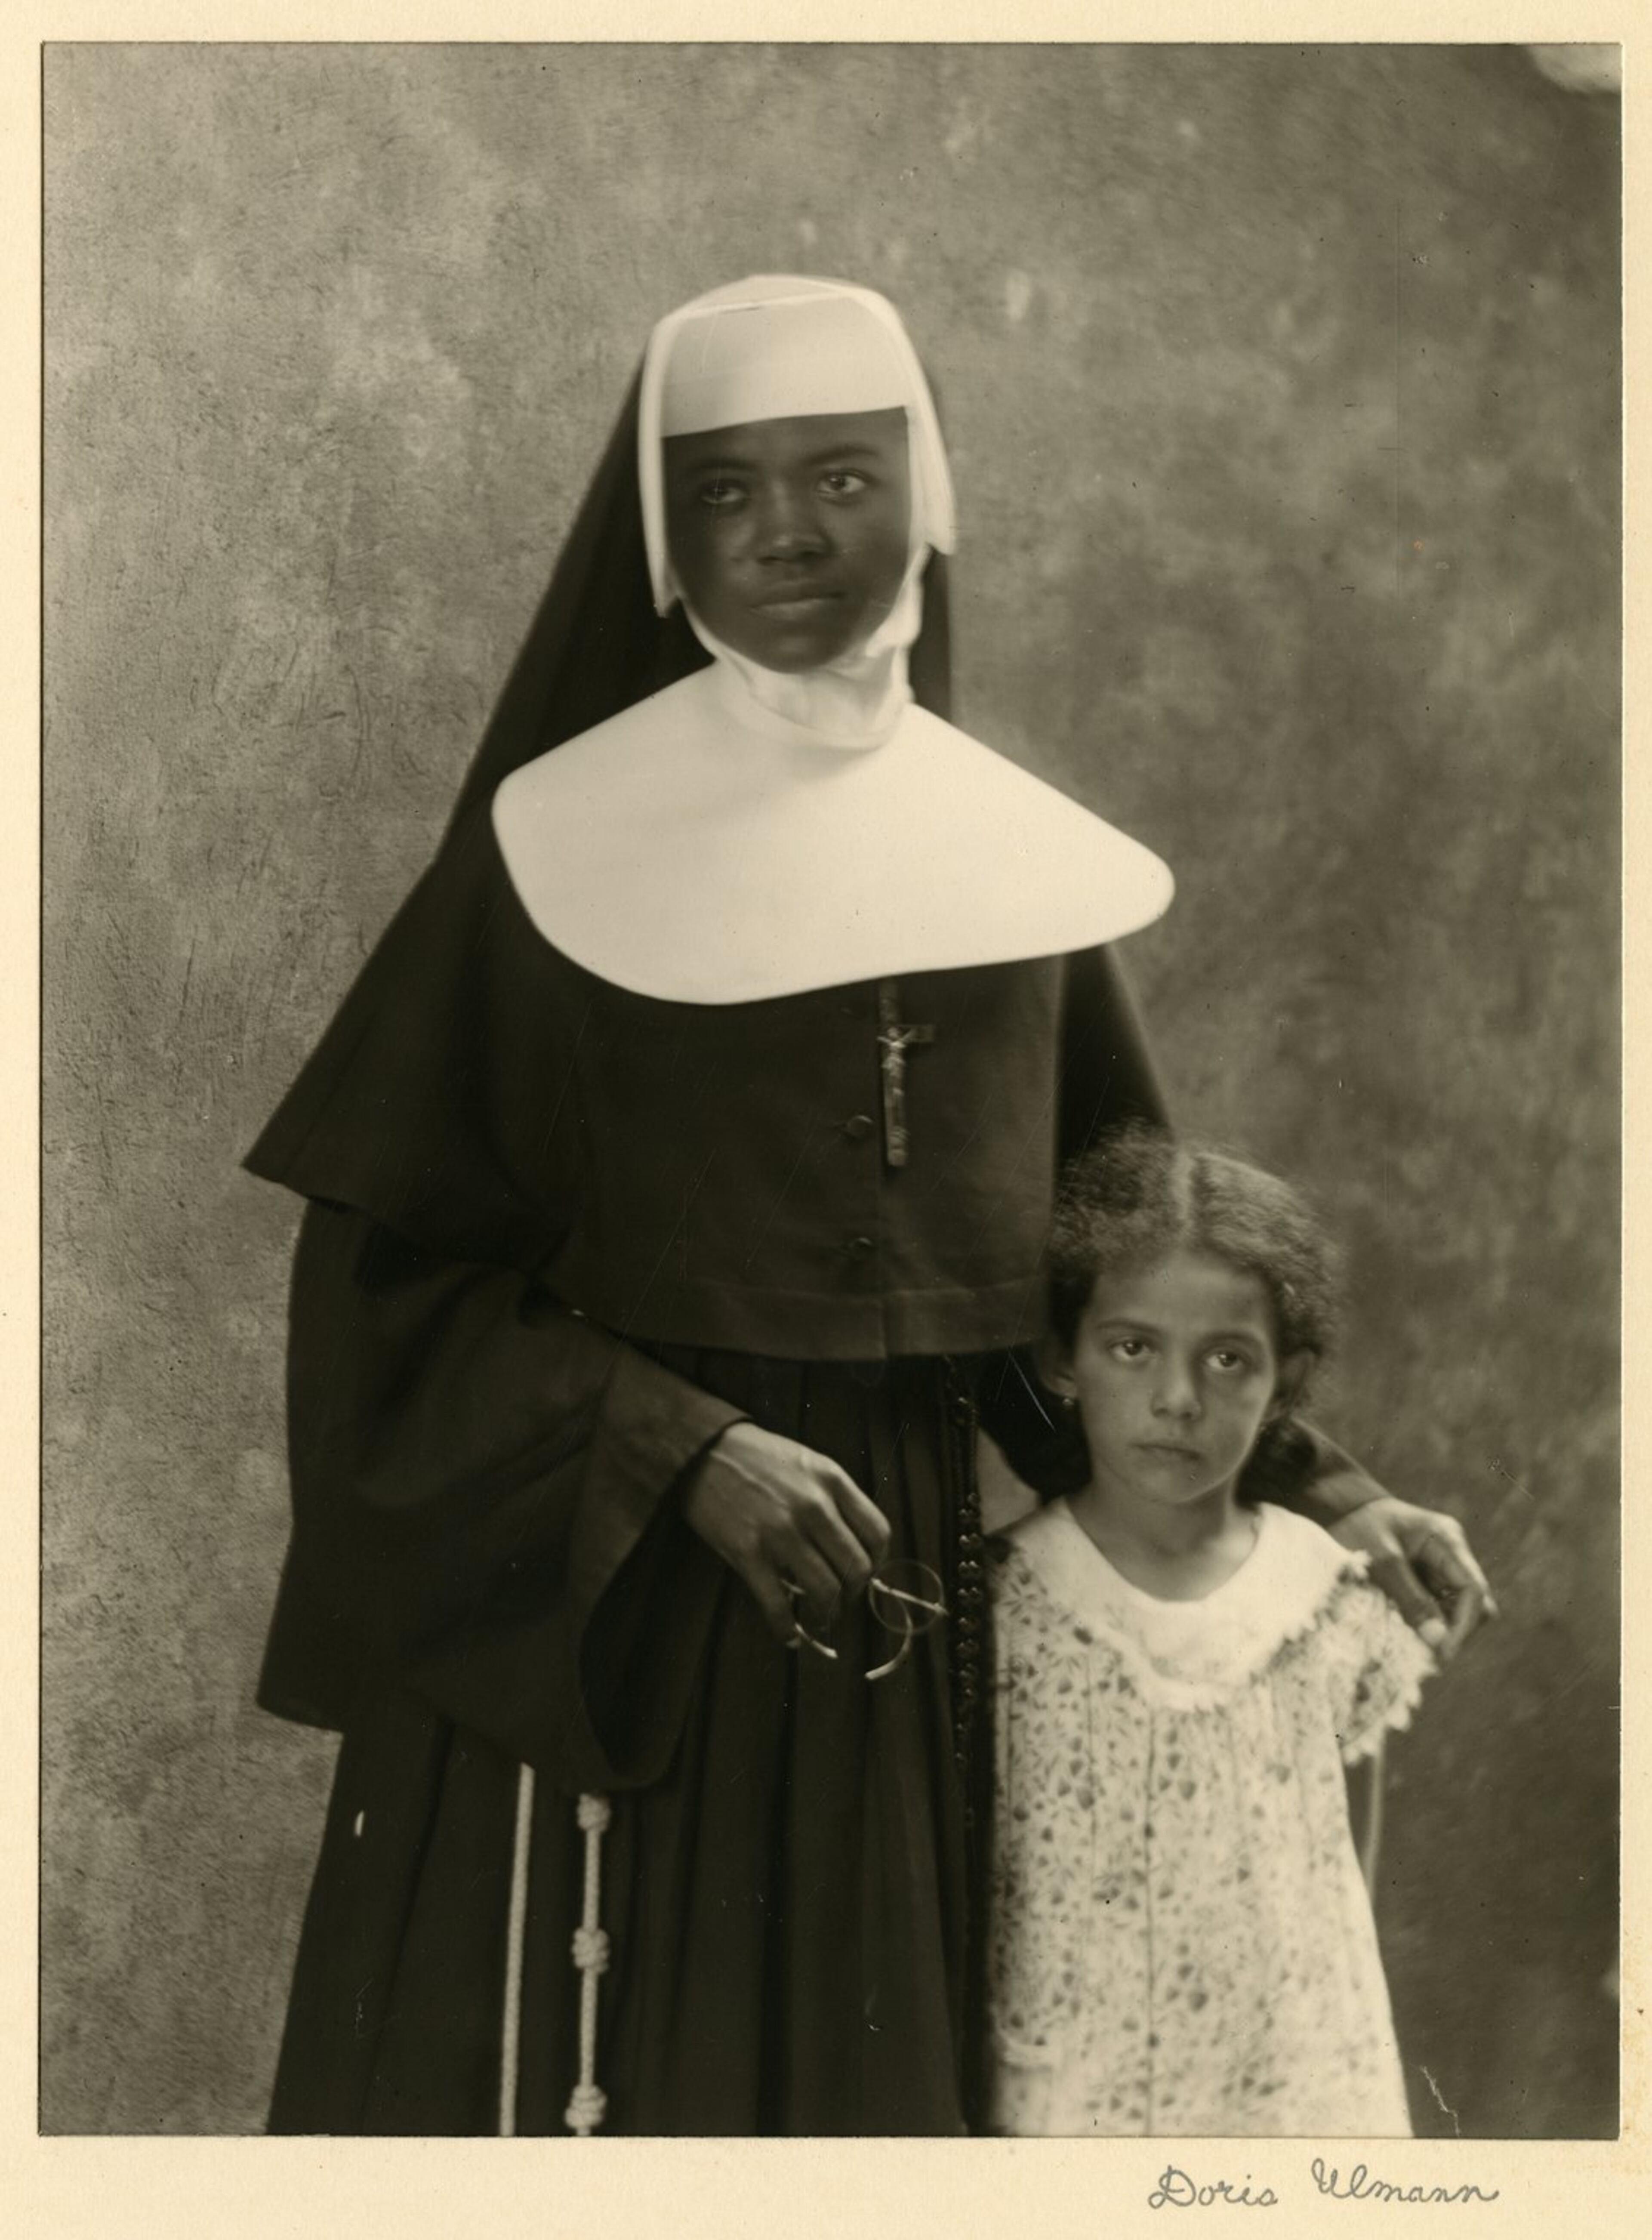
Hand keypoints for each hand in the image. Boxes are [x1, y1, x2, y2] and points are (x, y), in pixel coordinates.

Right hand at [681, 1420, 891, 1644]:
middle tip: (842, 1597)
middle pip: (857, 1568)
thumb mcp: (808, 1462)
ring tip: (821, 1615)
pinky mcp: (748, 1553)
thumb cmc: (758, 1457)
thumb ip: (834, 1497)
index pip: (877, 1532)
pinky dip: (786, 1628)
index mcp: (831, 1480)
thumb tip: (854, 1544)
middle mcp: (813, 1506)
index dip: (878, 1560)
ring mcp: (781, 1532)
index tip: (867, 1570)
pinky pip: (778, 1604)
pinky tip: (789, 1635)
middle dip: (854, 1592)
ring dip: (828, 1612)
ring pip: (826, 1590)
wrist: (703, 1450)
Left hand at [1329, 1494, 1497, 1660]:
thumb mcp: (1381, 1560)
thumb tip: (1438, 1641)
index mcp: (1447, 1541)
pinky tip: (1405, 1634)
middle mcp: (1452, 1555)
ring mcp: (1441, 1569)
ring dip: (1440, 1631)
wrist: (1342, 1509)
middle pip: (1474, 1604)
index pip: (1473, 1589)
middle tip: (1428, 1657)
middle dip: (1456, 1632)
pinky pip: (1437, 1609)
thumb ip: (1410, 1597)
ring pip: (1457, 1611)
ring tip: (1412, 1648)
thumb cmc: (1360, 1526)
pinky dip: (1425, 1624)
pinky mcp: (1427, 1580)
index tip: (1442, 1654)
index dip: (1463, 1625)